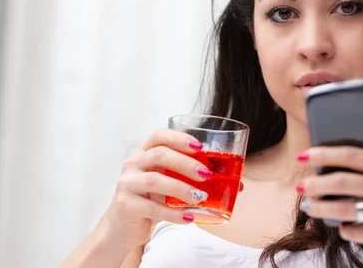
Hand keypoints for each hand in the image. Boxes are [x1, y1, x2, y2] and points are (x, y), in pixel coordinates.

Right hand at [102, 129, 234, 249]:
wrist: (124, 226)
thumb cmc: (153, 200)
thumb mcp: (170, 185)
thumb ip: (194, 181)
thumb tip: (238, 184)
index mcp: (144, 153)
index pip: (159, 136)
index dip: (179, 138)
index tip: (200, 147)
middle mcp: (133, 164)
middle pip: (159, 155)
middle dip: (185, 163)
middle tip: (206, 174)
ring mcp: (126, 184)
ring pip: (154, 181)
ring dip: (181, 188)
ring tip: (201, 197)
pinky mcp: (125, 205)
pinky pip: (152, 208)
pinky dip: (174, 214)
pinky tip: (189, 217)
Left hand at [295, 146, 362, 255]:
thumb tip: (344, 159)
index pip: (350, 155)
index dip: (323, 154)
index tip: (305, 155)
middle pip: (340, 183)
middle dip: (314, 184)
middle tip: (302, 185)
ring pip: (341, 210)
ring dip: (319, 208)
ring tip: (309, 206)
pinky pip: (354, 231)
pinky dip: (344, 227)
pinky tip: (342, 223)